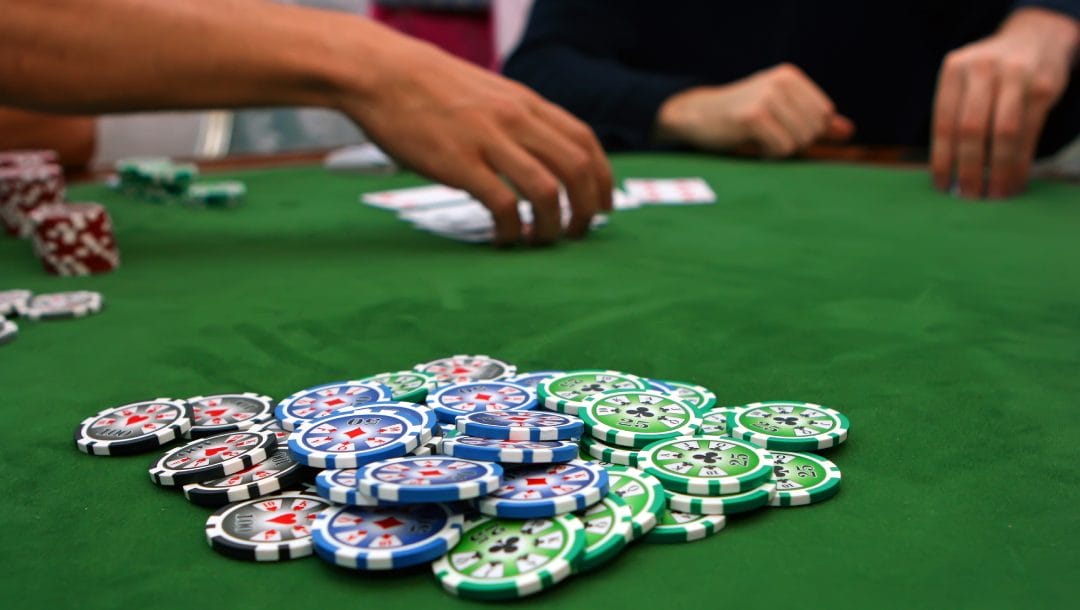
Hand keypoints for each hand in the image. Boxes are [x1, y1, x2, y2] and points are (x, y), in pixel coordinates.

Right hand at [340, 23, 611, 245]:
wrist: (382, 73)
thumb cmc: (430, 88)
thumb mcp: (489, 93)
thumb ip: (518, 118)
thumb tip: (540, 151)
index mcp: (526, 103)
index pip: (584, 141)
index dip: (602, 179)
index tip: (602, 206)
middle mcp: (516, 120)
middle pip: (576, 170)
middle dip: (586, 209)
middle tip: (577, 233)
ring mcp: (489, 141)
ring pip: (547, 191)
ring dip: (551, 226)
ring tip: (540, 241)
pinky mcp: (460, 164)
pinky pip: (503, 206)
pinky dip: (511, 231)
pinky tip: (503, 240)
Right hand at [655, 63, 853, 157]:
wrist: (697, 116)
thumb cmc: (740, 117)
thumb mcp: (780, 112)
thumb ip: (814, 121)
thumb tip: (848, 130)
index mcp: (790, 76)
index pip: (824, 114)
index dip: (807, 131)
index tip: (781, 128)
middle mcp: (781, 81)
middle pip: (813, 129)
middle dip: (794, 142)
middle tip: (767, 136)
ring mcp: (767, 97)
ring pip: (799, 140)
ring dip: (780, 149)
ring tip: (759, 139)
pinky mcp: (754, 116)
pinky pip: (782, 148)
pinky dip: (770, 155)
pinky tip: (753, 145)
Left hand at [930, 8, 1078, 198]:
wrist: (1035, 38)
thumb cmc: (989, 73)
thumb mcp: (964, 81)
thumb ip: (954, 116)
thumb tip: (947, 174)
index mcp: (954, 69)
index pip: (943, 122)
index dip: (941, 159)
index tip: (942, 186)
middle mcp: (983, 68)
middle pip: (971, 129)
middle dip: (969, 168)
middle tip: (968, 196)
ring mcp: (1015, 75)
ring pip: (1003, 133)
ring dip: (997, 170)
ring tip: (993, 195)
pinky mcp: (1043, 86)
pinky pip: (1030, 132)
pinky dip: (1021, 162)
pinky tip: (1014, 180)